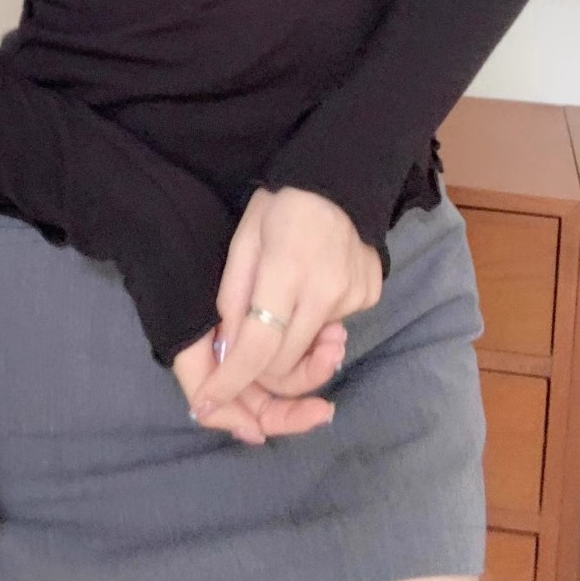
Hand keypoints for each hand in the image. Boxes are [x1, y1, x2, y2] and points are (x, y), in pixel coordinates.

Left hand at [184, 185, 382, 436]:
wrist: (339, 178)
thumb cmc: (279, 205)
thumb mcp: (242, 242)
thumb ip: (232, 299)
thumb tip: (227, 352)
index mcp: (285, 271)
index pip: (257, 346)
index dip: (230, 381)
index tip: (208, 402)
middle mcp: (326, 290)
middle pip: (286, 361)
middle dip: (260, 368)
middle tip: (245, 352)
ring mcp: (354, 295)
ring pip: (311, 349)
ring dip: (290, 343)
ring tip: (284, 305)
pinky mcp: (371, 295)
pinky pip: (335, 327)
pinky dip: (317, 322)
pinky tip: (312, 287)